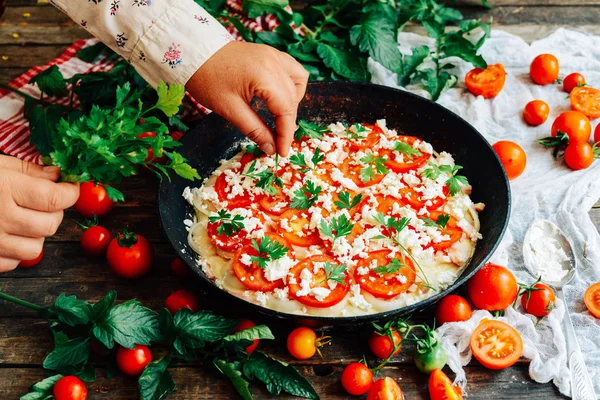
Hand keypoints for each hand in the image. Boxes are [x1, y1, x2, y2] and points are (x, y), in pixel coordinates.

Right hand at [0, 156, 78, 271]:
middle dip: (55, 212)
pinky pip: (12, 263)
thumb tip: (57, 176)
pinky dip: (15, 251)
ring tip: (24, 220)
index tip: (71, 187)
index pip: (55, 198)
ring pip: (35, 248)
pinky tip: (5, 235)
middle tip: (46, 201)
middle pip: (50, 225)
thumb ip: (28, 171)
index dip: (70, 192)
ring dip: (36, 234)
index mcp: (4, 189)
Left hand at [186, 41, 308, 156]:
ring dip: (292, 102)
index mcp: (264, 75)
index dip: (286, 133)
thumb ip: (254, 129)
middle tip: (277, 141)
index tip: (281, 152)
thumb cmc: (207, 79)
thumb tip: (271, 148)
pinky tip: (279, 96)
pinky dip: (291, 84)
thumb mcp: (229, 109)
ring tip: (278, 116)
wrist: (194, 53)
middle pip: (292, 99)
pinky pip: (292, 69)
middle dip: (287, 122)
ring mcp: (274, 55)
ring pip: (298, 82)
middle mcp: (274, 62)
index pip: (285, 109)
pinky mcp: (270, 54)